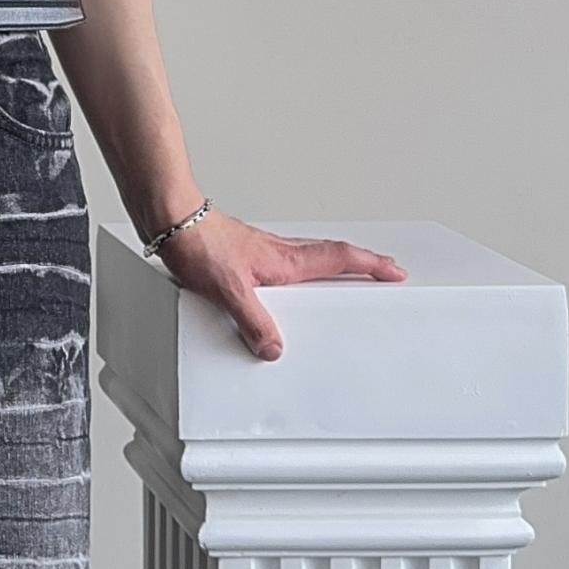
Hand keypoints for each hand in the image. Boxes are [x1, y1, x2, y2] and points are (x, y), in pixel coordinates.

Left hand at [155, 210, 406, 359]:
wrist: (173, 221)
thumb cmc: (199, 245)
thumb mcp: (228, 290)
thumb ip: (253, 321)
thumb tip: (274, 348)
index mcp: (285, 260)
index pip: (340, 260)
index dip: (371, 266)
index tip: (395, 272)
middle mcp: (280, 253)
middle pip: (334, 255)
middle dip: (364, 264)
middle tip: (385, 270)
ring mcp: (264, 252)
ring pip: (312, 256)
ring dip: (336, 263)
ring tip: (350, 274)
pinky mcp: (246, 255)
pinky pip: (288, 261)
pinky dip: (304, 267)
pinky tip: (289, 280)